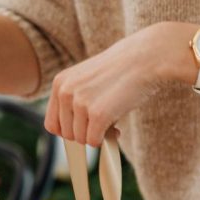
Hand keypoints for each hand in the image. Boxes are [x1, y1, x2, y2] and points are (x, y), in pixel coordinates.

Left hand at [46, 22, 188, 145]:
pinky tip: (117, 128)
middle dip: (85, 134)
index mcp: (60, 83)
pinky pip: (94, 141)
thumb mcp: (88, 80)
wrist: (147, 57)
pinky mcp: (98, 114)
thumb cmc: (122, 69)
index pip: (52, 124)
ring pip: (81, 140)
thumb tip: (75, 133)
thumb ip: (76, 101)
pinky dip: (106, 140)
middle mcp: (65, 92)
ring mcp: (80, 103)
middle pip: (67, 134)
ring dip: (97, 136)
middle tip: (103, 125)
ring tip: (111, 123)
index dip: (69, 131)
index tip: (84, 129)